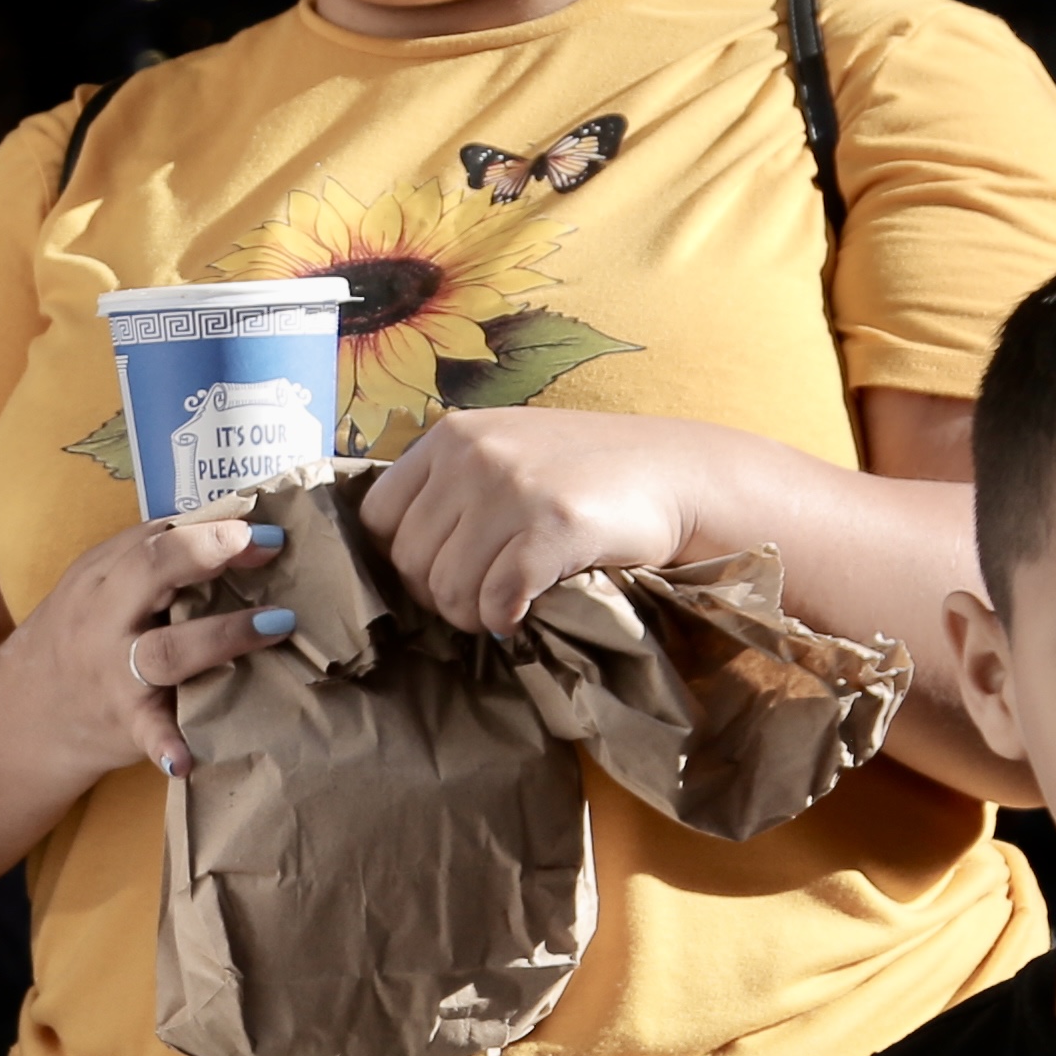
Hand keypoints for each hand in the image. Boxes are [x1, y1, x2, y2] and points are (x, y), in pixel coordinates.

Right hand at [0, 506, 299, 782]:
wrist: (23, 713)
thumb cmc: (80, 636)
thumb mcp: (98, 585)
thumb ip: (147, 558)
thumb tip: (227, 523)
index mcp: (102, 578)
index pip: (155, 541)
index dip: (209, 529)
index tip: (260, 525)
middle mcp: (105, 619)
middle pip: (151, 574)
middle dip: (207, 554)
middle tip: (267, 546)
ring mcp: (114, 673)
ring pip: (166, 650)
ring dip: (223, 635)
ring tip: (277, 623)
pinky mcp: (124, 723)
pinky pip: (147, 731)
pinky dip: (165, 745)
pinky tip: (185, 758)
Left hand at [353, 410, 704, 633]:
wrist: (678, 474)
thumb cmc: (589, 475)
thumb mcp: (508, 454)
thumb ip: (452, 486)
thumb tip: (396, 556)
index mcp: (452, 435)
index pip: (377, 516)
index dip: (400, 558)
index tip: (440, 574)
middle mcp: (473, 454)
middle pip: (409, 560)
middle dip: (438, 596)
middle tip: (479, 602)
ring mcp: (511, 488)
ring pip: (447, 588)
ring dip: (473, 615)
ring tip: (504, 608)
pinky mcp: (551, 526)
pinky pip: (495, 598)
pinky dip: (505, 619)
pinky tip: (525, 612)